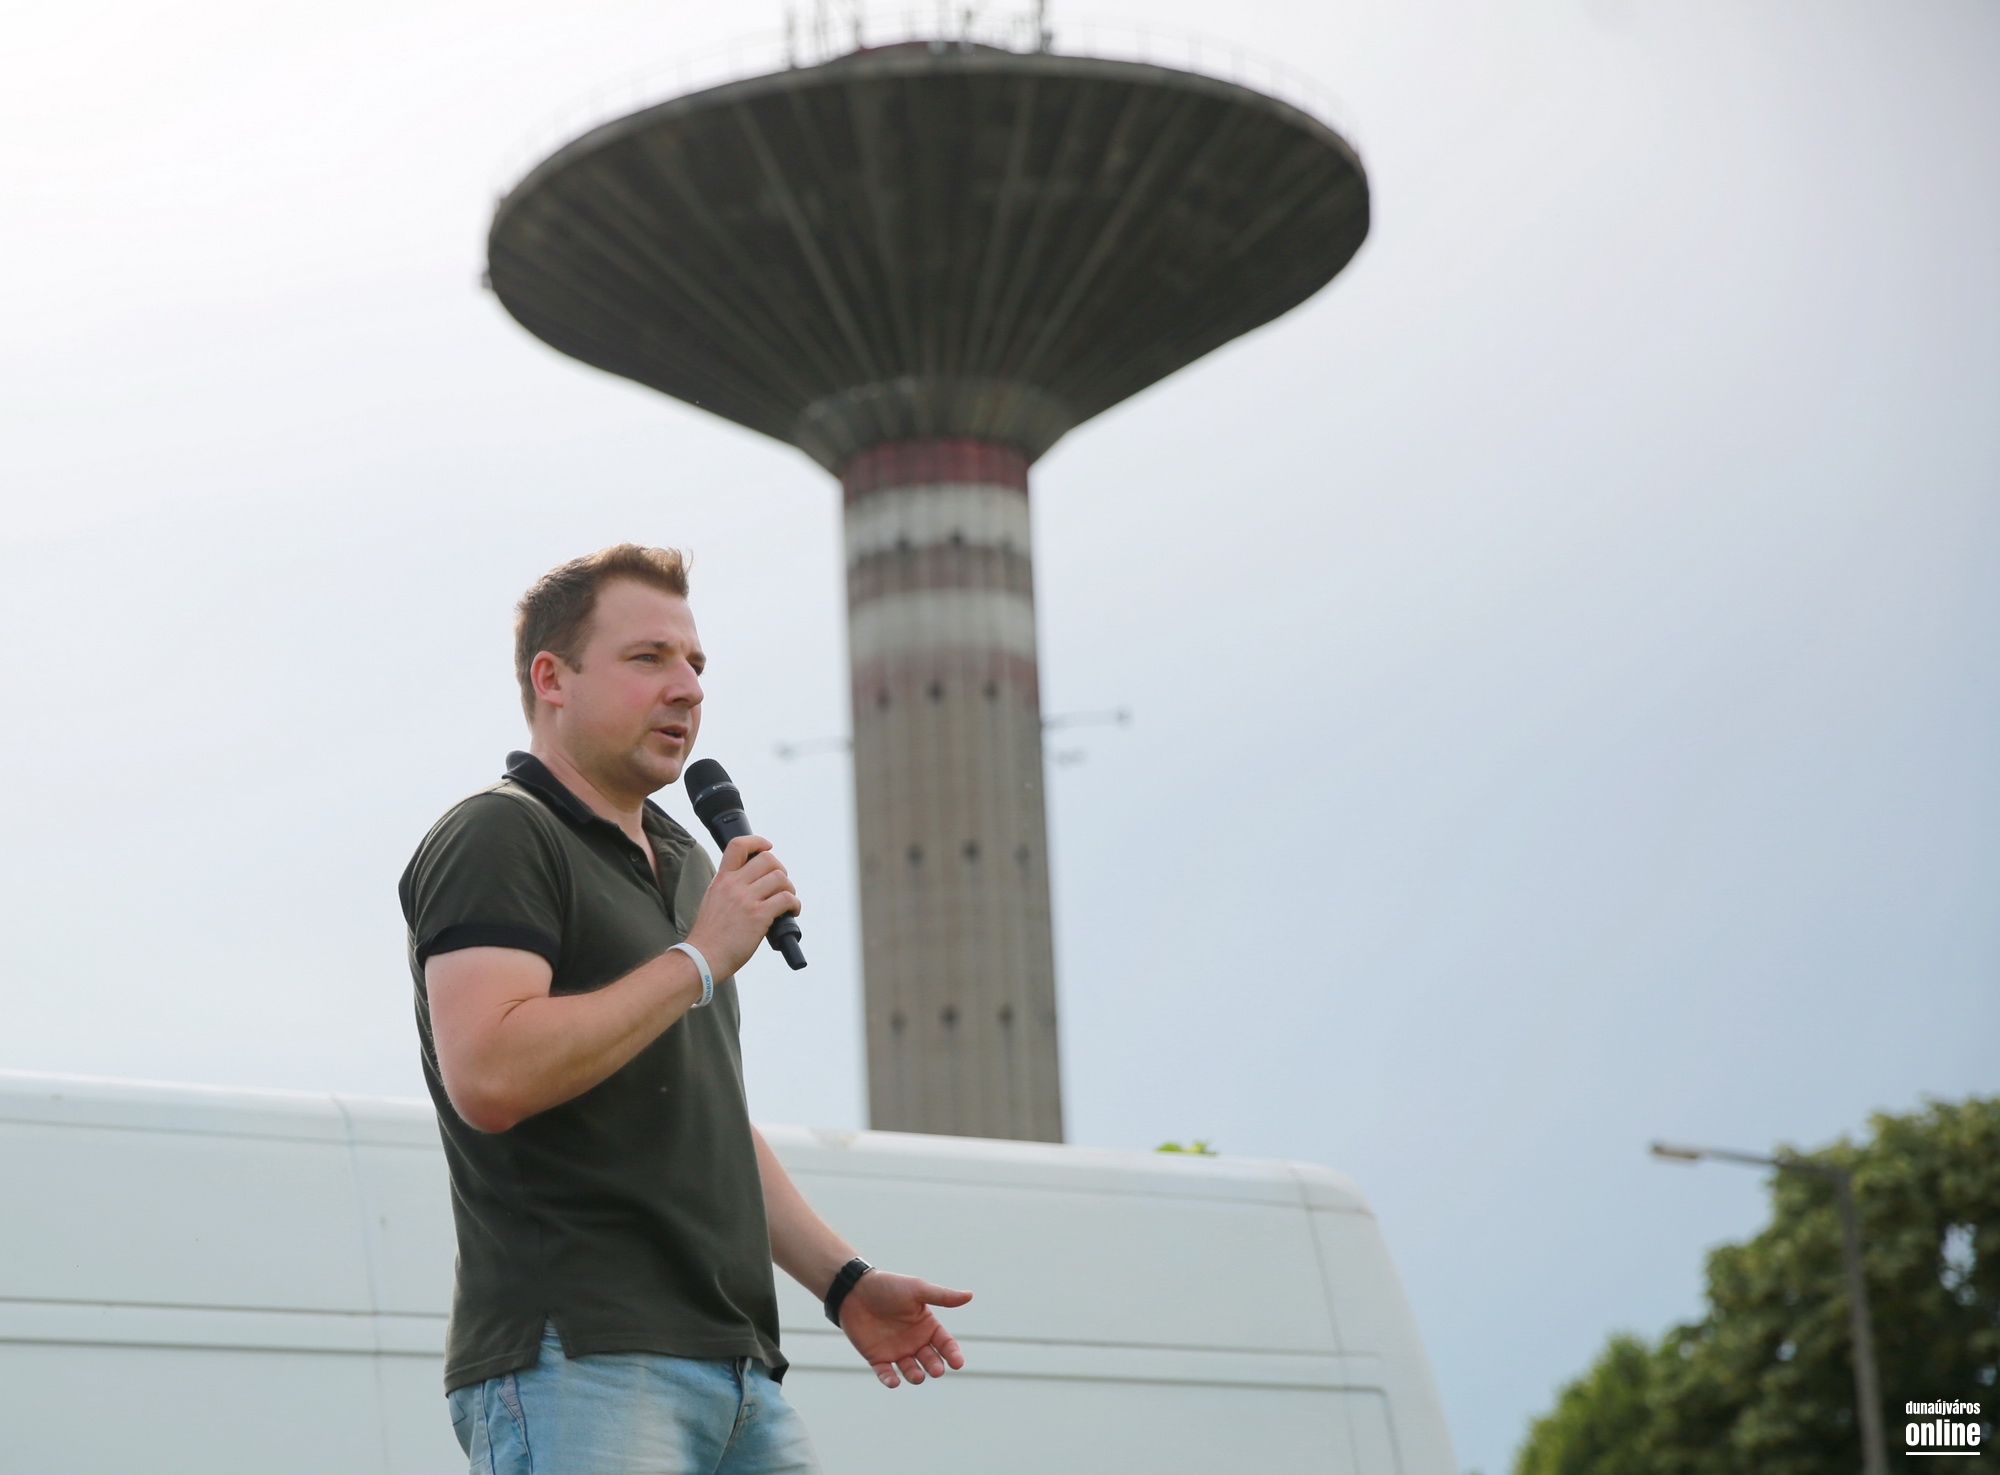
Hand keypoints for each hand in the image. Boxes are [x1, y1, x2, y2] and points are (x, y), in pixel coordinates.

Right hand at [684, 834, 799, 979]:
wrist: (702, 958)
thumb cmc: (709, 936)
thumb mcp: (713, 900)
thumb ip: (729, 889)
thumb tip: (752, 886)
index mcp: (721, 879)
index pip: (738, 846)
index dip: (758, 841)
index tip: (767, 847)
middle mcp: (733, 885)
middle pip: (768, 859)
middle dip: (780, 870)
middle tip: (780, 886)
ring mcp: (746, 899)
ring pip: (780, 878)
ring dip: (789, 889)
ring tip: (787, 903)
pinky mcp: (758, 915)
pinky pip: (786, 899)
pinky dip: (794, 905)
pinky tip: (791, 913)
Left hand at [839, 1270, 972, 1387]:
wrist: (855, 1290)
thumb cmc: (888, 1287)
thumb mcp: (917, 1290)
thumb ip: (942, 1296)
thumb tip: (969, 1295)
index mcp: (927, 1325)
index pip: (945, 1344)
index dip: (952, 1354)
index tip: (958, 1363)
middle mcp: (915, 1341)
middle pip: (931, 1360)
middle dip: (935, 1366)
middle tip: (936, 1369)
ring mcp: (896, 1351)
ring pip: (911, 1370)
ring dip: (915, 1375)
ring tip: (917, 1375)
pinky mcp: (877, 1358)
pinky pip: (886, 1373)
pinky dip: (890, 1380)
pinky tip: (893, 1381)